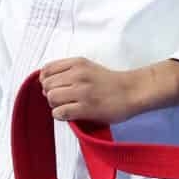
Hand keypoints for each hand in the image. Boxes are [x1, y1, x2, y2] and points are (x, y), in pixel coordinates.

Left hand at [39, 58, 154, 125]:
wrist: (132, 91)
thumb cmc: (111, 82)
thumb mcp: (88, 67)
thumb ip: (68, 71)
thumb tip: (47, 86)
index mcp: (77, 63)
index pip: (46, 70)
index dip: (46, 81)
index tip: (54, 87)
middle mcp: (78, 75)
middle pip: (47, 85)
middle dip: (51, 94)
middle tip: (62, 99)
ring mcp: (82, 91)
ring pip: (52, 98)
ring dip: (56, 105)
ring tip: (67, 107)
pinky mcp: (86, 107)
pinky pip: (60, 112)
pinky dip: (61, 115)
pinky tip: (70, 114)